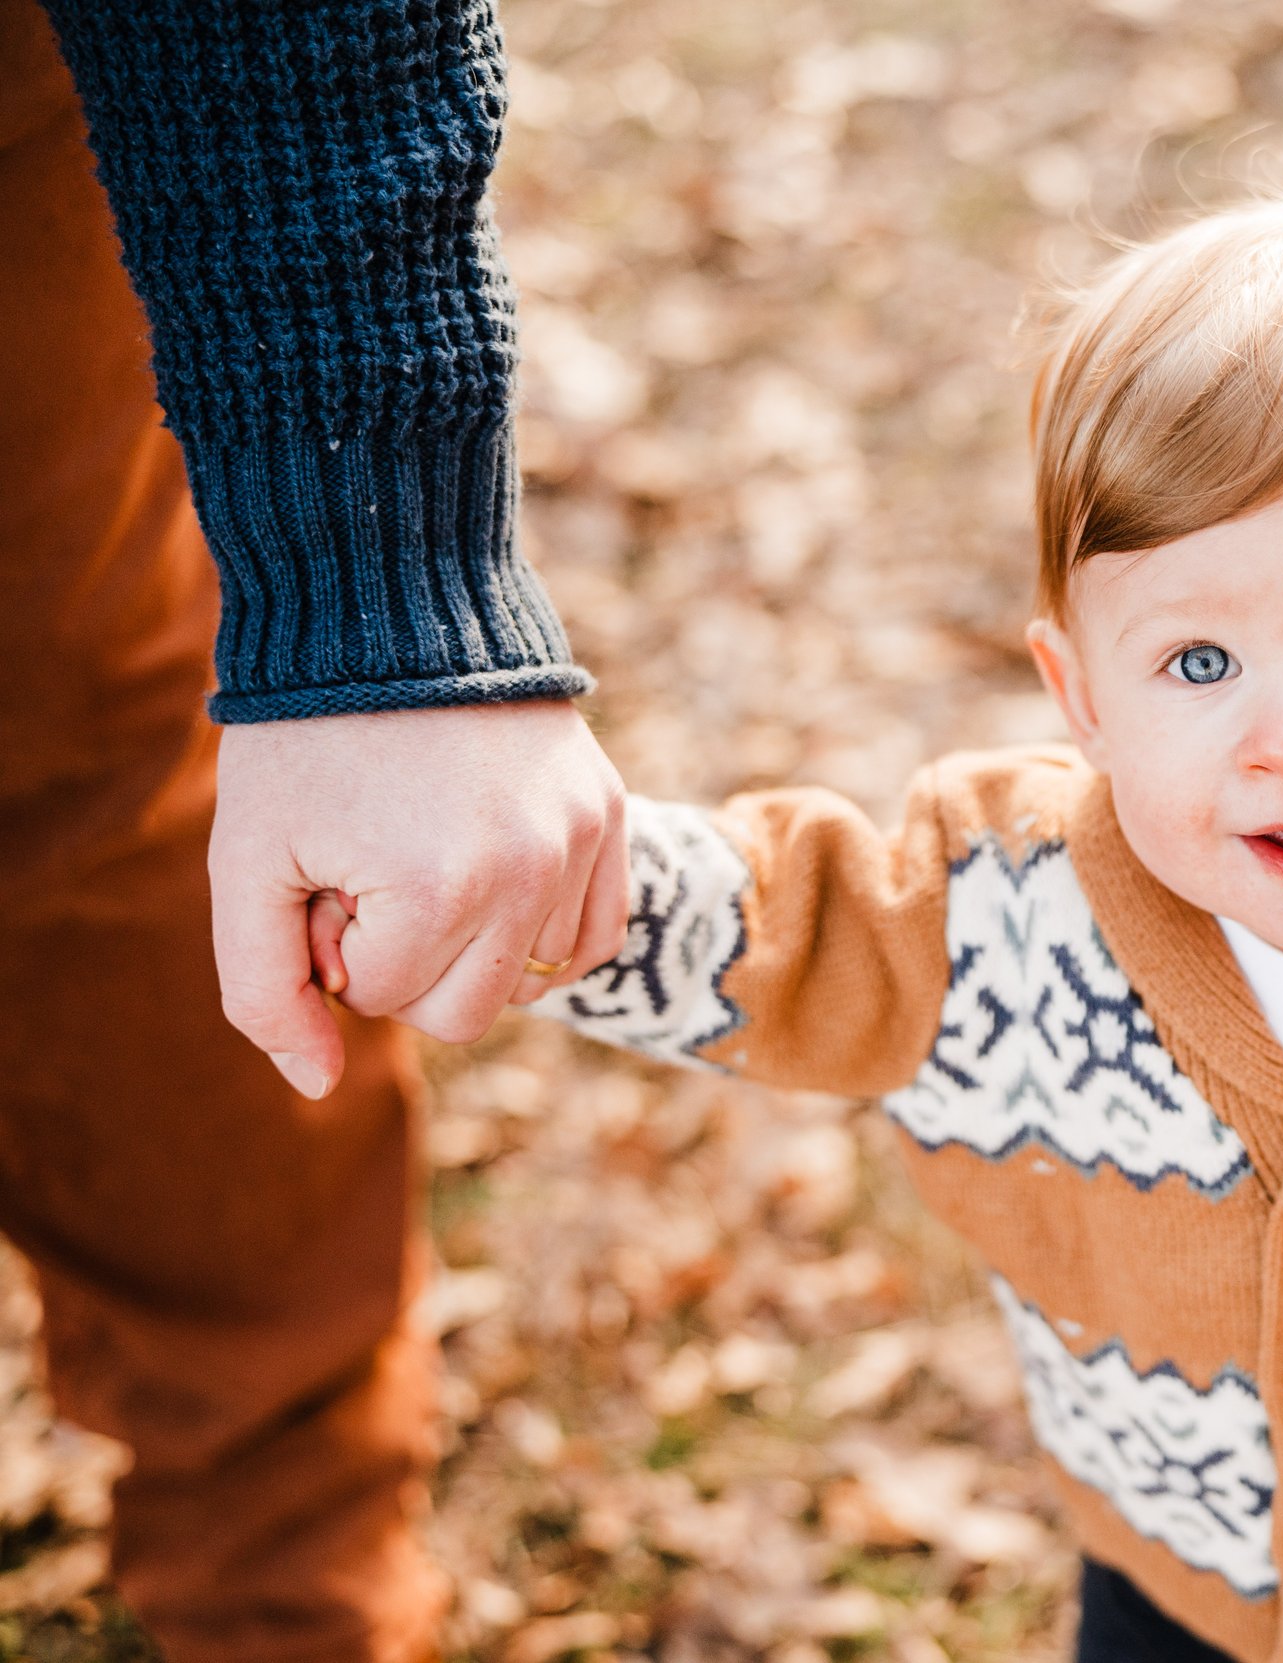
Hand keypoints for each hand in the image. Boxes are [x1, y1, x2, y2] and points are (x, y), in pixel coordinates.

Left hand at [209, 701, 629, 1097]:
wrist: (392, 606)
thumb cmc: (304, 739)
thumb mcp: (247, 862)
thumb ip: (263, 990)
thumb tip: (319, 1086)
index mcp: (436, 891)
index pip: (385, 1000)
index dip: (335, 943)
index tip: (324, 868)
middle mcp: (528, 875)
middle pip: (466, 1012)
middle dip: (406, 964)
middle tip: (373, 877)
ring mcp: (581, 842)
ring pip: (530, 980)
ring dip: (473, 943)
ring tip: (431, 856)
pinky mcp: (610, 812)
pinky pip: (594, 934)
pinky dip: (542, 932)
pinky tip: (496, 884)